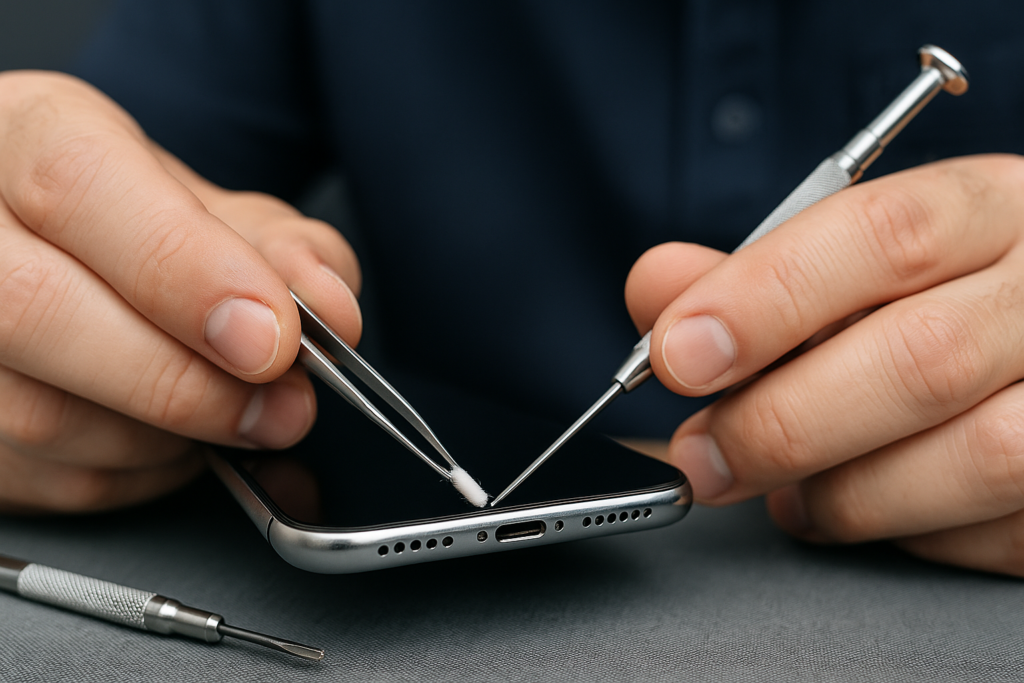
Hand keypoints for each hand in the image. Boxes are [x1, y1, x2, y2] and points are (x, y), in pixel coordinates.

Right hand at [0, 72, 361, 512]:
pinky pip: (42, 479)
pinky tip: (173, 443)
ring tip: (228, 414)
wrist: (43, 247)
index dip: (187, 272)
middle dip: (186, 382)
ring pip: (37, 415)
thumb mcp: (213, 209)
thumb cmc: (130, 224)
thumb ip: (279, 249)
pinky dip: (134, 478)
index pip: (76, 187)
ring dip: (165, 440)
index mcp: (21, 134)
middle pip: (34, 311)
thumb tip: (329, 309)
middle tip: (280, 408)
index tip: (275, 337)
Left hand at [625, 154, 1023, 576]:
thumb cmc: (950, 296)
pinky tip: (862, 510)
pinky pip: (998, 531)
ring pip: (975, 458)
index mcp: (995, 209)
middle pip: (921, 357)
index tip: (677, 351)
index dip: (766, 296)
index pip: (886, 234)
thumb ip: (762, 275)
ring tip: (784, 494)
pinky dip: (906, 533)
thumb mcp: (866, 262)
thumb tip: (657, 288)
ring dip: (843, 491)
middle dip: (781, 420)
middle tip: (703, 455)